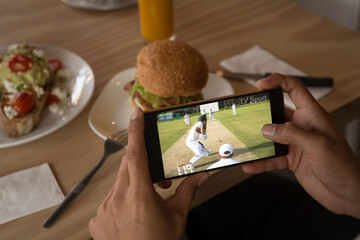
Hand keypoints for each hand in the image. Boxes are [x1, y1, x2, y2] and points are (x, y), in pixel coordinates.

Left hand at [88, 107, 208, 239]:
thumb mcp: (176, 217)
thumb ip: (187, 192)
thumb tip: (201, 175)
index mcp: (140, 195)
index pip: (136, 153)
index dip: (136, 129)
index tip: (135, 111)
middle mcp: (117, 199)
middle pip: (128, 166)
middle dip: (142, 165)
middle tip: (157, 181)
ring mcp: (104, 209)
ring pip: (119, 182)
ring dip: (133, 184)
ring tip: (146, 202)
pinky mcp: (97, 219)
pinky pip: (109, 199)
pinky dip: (122, 199)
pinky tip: (132, 214)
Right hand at [242, 73, 359, 217]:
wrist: (348, 193)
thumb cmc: (343, 166)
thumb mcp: (318, 145)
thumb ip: (292, 134)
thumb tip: (268, 129)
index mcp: (312, 115)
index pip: (294, 90)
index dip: (278, 82)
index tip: (261, 84)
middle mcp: (302, 127)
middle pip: (277, 113)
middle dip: (261, 113)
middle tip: (245, 116)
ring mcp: (296, 143)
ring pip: (271, 137)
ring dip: (257, 141)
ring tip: (244, 143)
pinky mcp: (292, 159)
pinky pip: (272, 158)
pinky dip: (261, 161)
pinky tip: (251, 165)